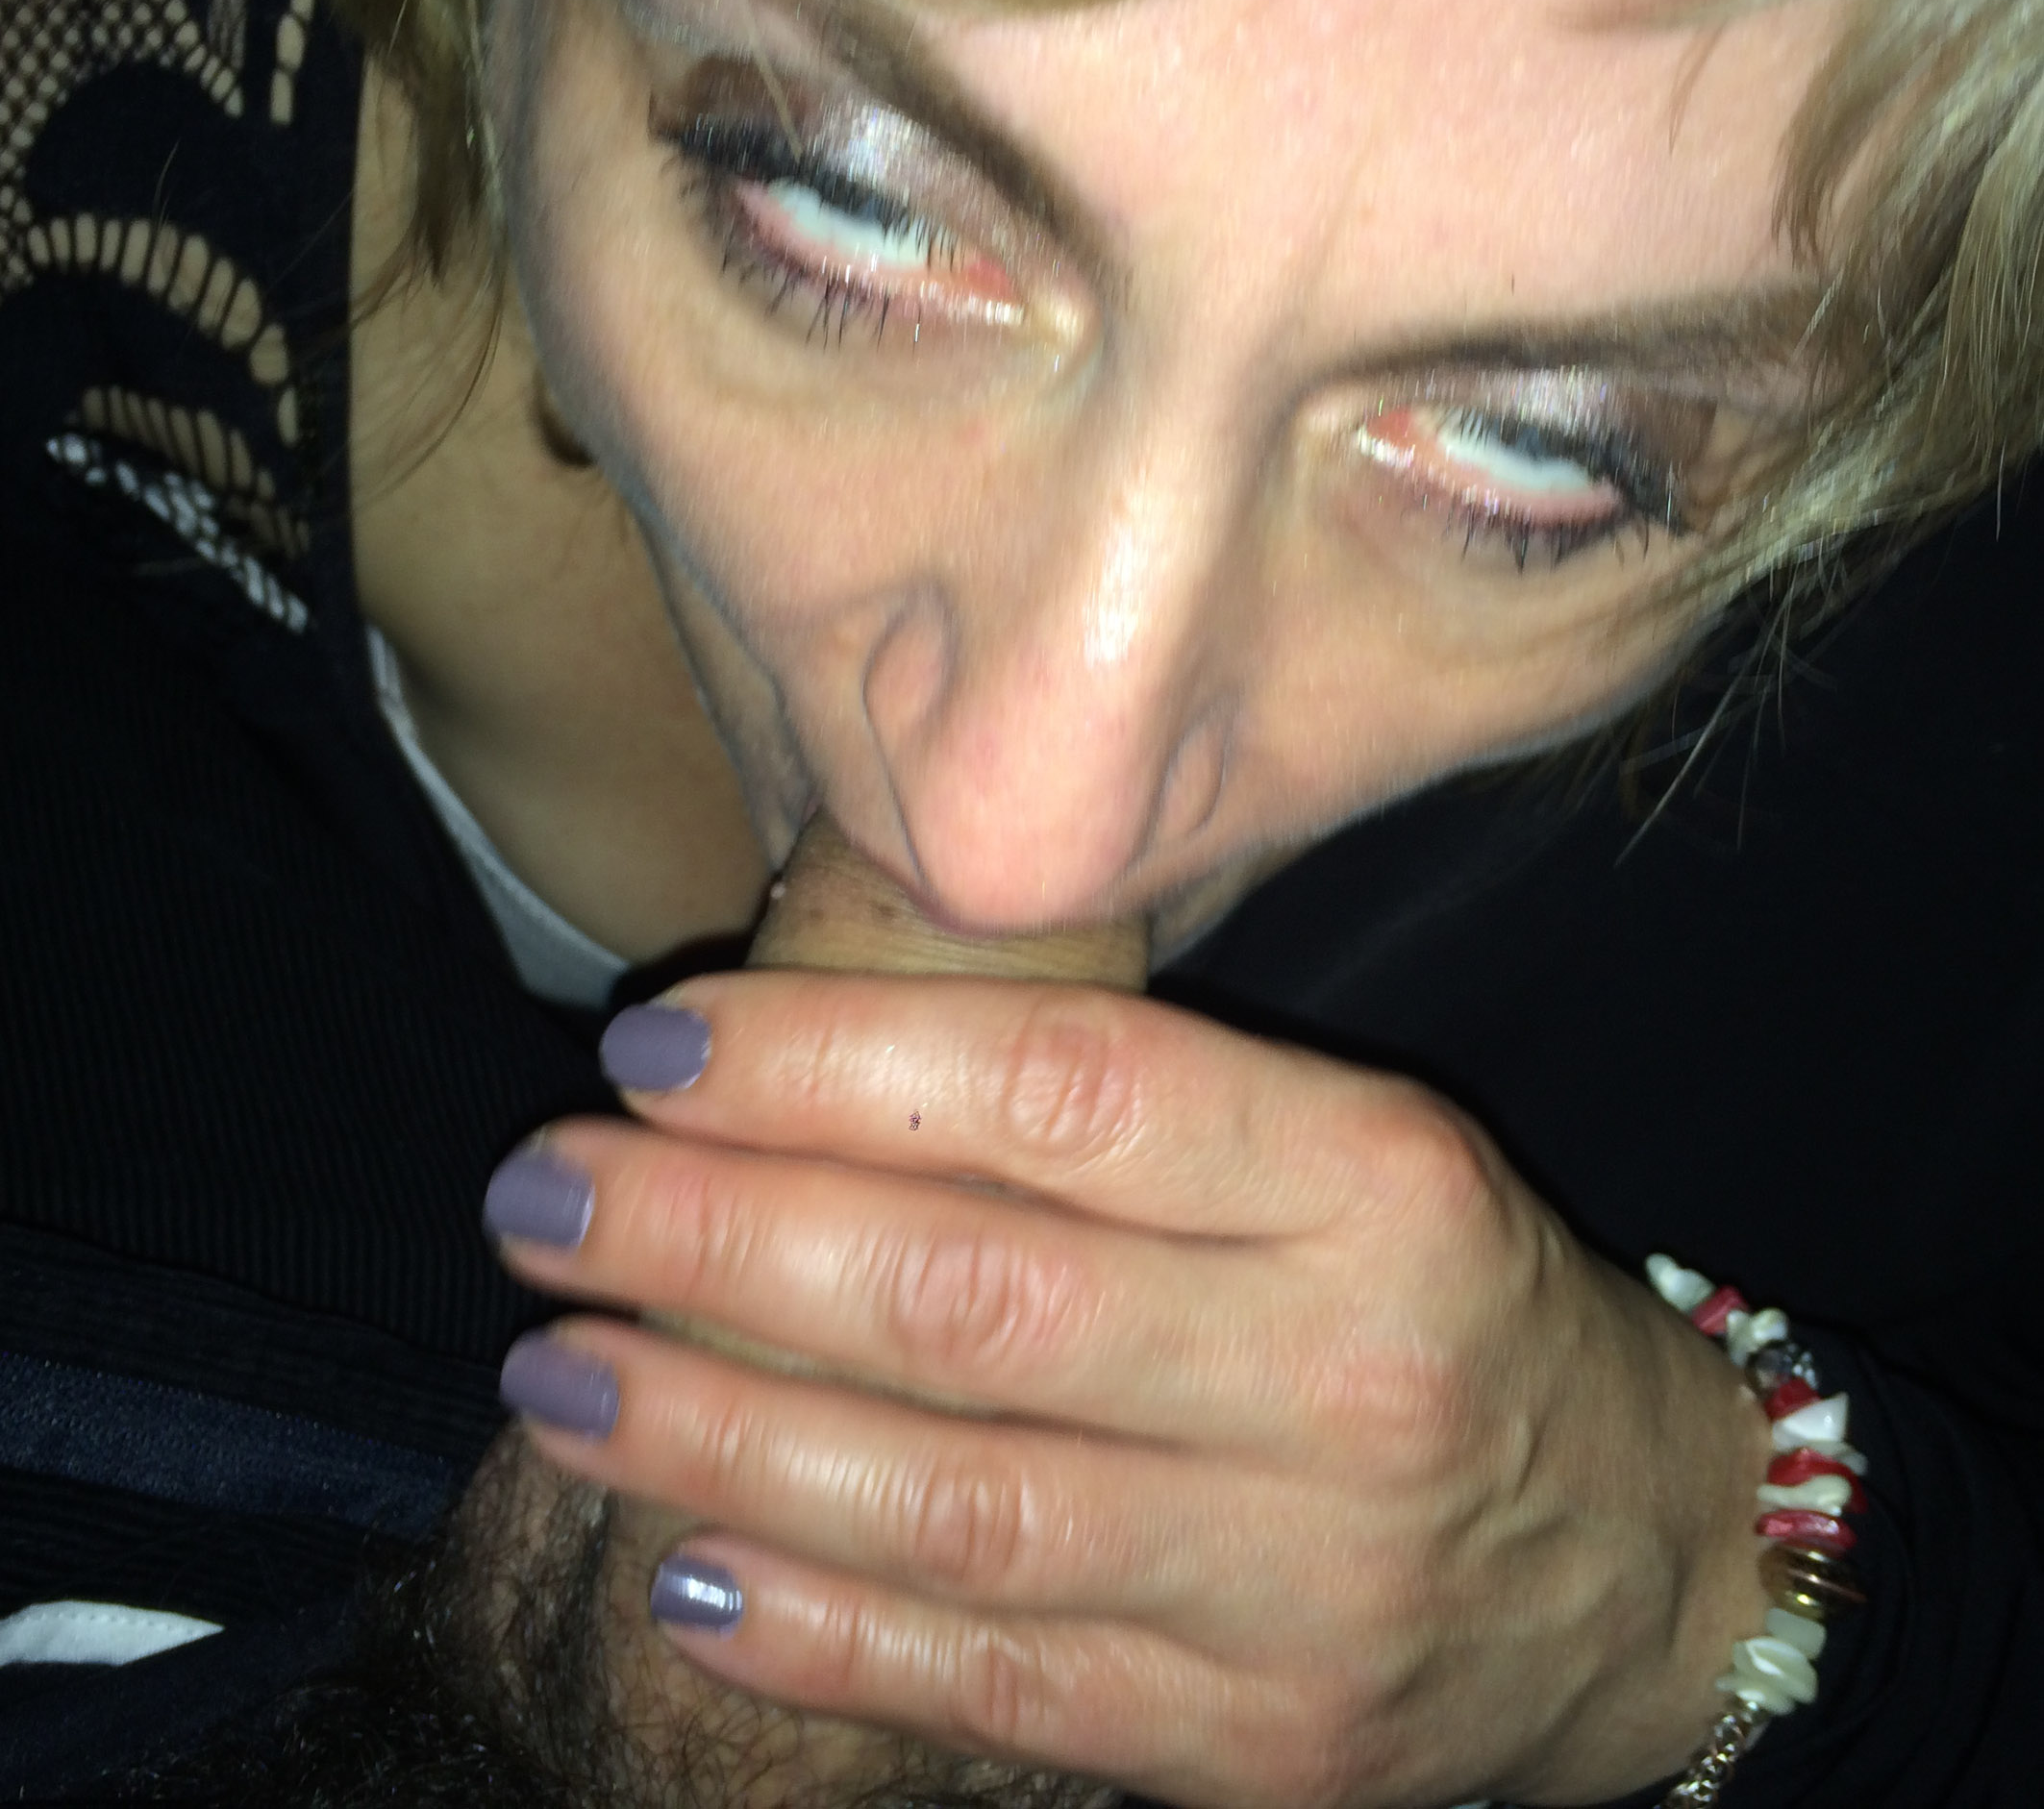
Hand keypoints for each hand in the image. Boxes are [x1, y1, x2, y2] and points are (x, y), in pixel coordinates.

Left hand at [490, 974, 1771, 1807]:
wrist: (1648, 1561)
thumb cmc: (1441, 1297)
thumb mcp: (1337, 1148)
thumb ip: (1112, 1110)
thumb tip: (796, 1081)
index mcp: (1371, 1174)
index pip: (1061, 1088)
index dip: (830, 1063)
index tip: (654, 1041)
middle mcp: (1344, 1373)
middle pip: (973, 1296)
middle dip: (713, 1236)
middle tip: (543, 1197)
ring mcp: (1305, 1586)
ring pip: (954, 1501)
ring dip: (715, 1434)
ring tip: (560, 1372)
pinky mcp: (1260, 1748)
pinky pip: (995, 1680)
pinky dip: (814, 1624)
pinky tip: (676, 1563)